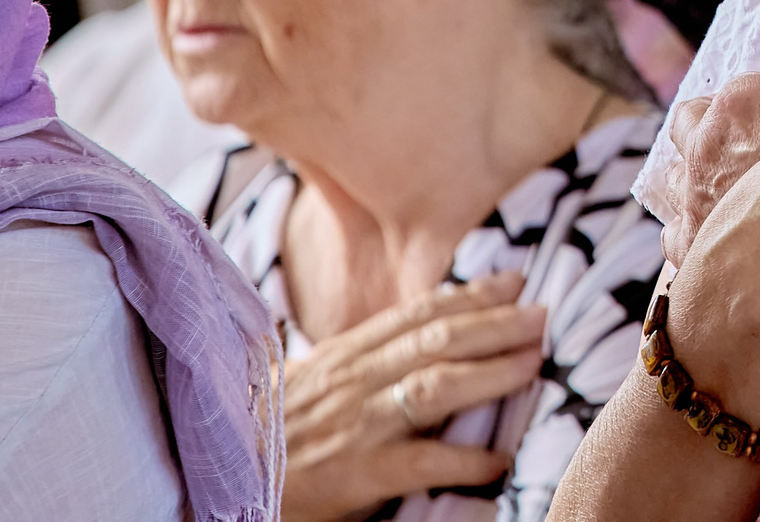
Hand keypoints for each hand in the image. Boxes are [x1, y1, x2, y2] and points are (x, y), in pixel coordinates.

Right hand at [280, 273, 544, 521]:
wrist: (216, 479)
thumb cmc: (267, 436)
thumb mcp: (311, 384)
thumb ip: (360, 361)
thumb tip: (417, 340)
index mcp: (344, 355)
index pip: (416, 314)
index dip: (470, 294)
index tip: (516, 280)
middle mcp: (353, 381)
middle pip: (435, 339)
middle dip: (495, 323)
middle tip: (543, 314)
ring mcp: (356, 425)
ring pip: (434, 385)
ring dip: (491, 372)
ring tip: (534, 364)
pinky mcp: (356, 474)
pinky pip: (420, 460)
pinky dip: (464, 459)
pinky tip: (498, 460)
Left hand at [662, 62, 759, 266]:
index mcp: (743, 101)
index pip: (728, 94)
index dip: (748, 113)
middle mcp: (708, 143)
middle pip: (687, 126)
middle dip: (707, 137)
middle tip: (742, 157)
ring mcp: (695, 195)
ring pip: (674, 179)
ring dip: (696, 182)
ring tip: (732, 200)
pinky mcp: (691, 244)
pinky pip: (673, 232)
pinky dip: (691, 233)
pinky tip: (719, 240)